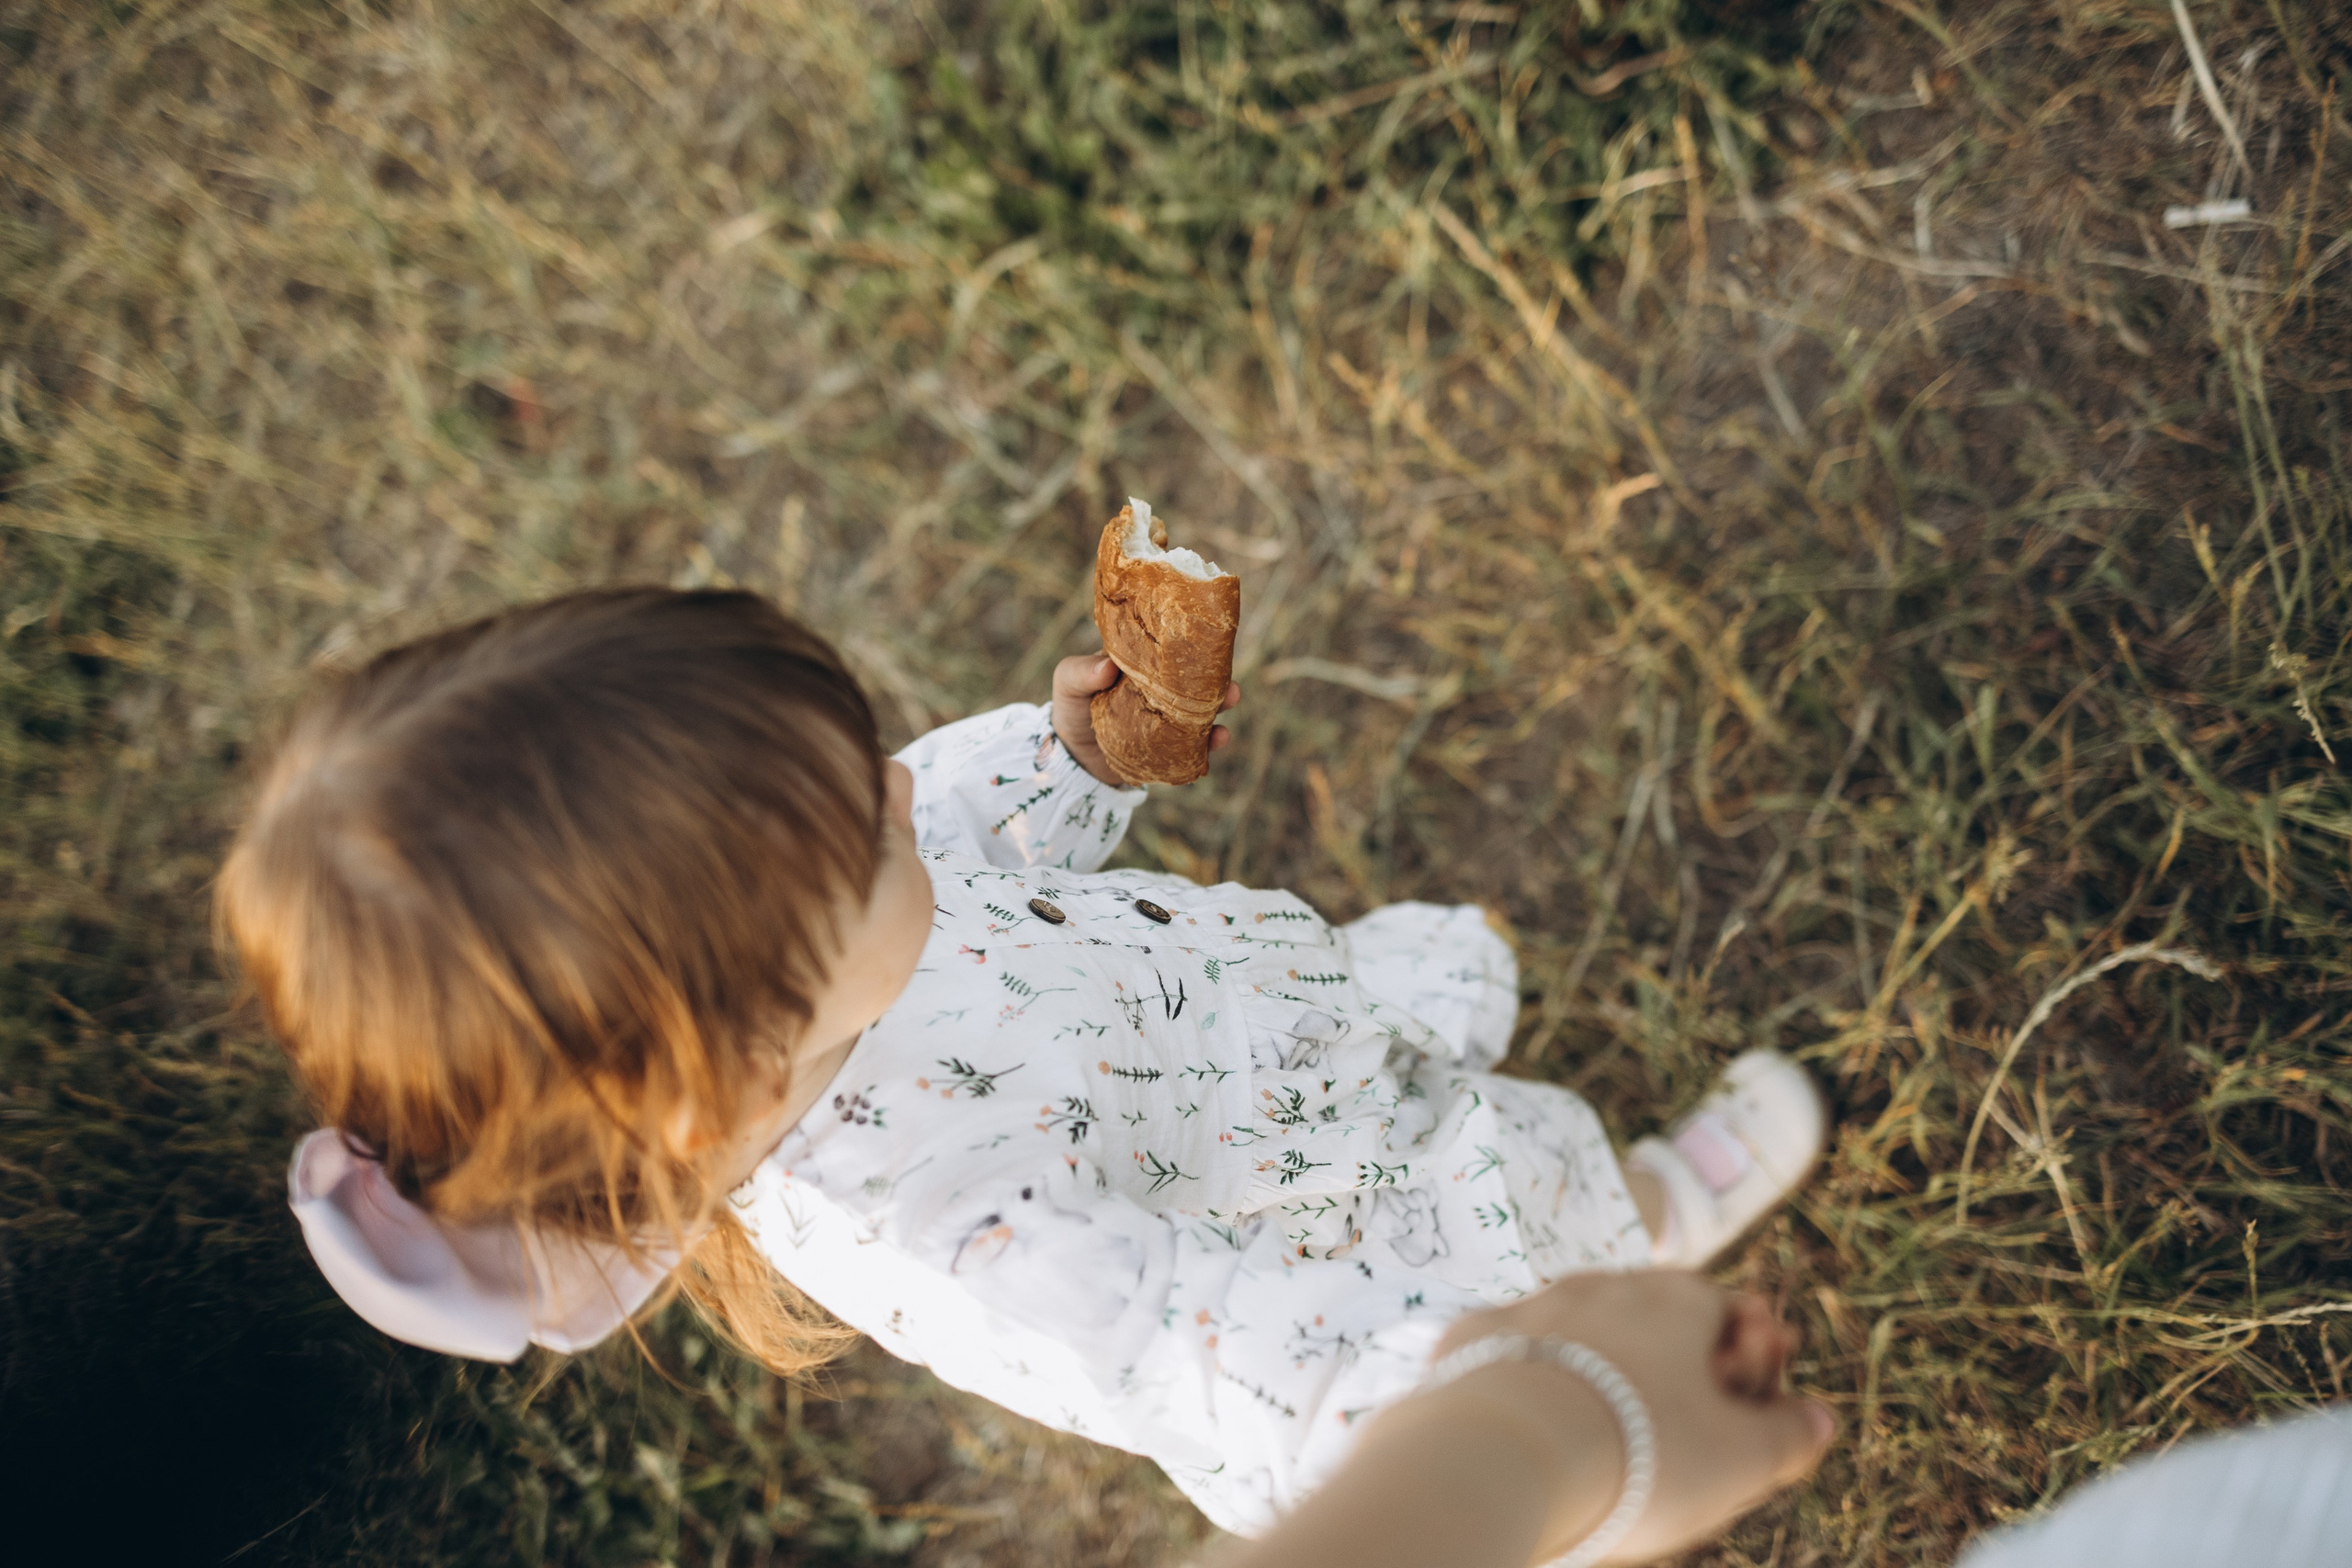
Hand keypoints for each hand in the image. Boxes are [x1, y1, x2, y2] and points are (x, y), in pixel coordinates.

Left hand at [1050, 653, 1240, 786]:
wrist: (1069, 755)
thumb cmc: (1071, 708)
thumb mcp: (1068, 682)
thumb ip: (1081, 672)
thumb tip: (1107, 667)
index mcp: (1142, 667)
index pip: (1170, 654)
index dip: (1192, 649)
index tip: (1209, 645)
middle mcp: (1161, 692)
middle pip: (1195, 684)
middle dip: (1217, 683)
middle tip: (1231, 685)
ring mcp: (1167, 721)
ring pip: (1200, 714)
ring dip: (1219, 711)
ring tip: (1228, 710)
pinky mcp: (1168, 748)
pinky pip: (1193, 747)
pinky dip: (1207, 744)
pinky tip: (1218, 739)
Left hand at [1429, 1270, 1833, 1563]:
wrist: (1507, 1456)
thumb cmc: (1641, 1454)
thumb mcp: (1742, 1459)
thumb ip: (1788, 1434)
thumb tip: (1820, 1419)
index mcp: (1675, 1298)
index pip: (1728, 1310)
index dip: (1747, 1357)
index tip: (1750, 1401)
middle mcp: (1601, 1283)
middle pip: (1651, 1317)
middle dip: (1671, 1363)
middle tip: (1682, 1426)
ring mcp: (1532, 1305)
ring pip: (1580, 1332)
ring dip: (1600, 1370)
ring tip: (1608, 1433)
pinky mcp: (1471, 1339)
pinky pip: (1514, 1354)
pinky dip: (1533, 1384)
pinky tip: (1537, 1428)